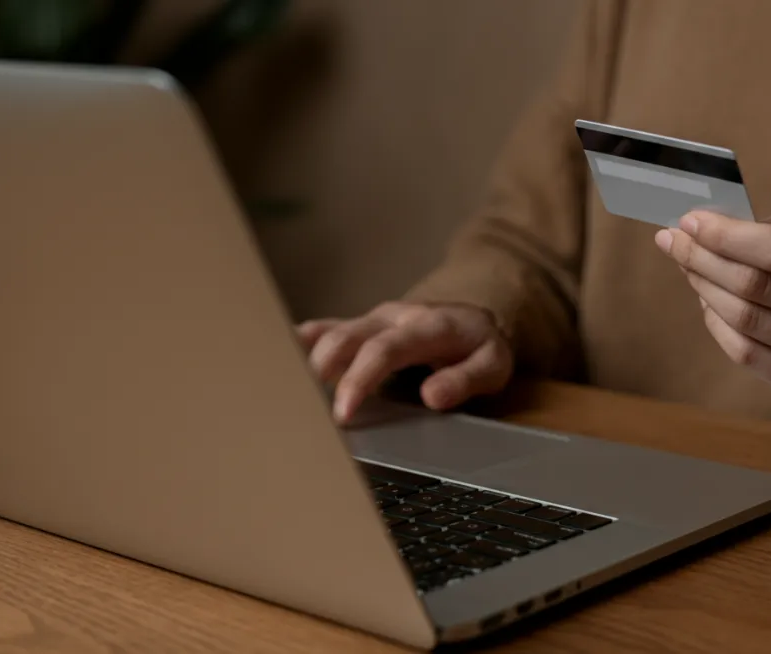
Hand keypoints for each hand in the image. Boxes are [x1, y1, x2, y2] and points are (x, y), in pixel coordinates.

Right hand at [296, 302, 513, 423]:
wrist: (475, 318)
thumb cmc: (480, 347)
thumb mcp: (493, 366)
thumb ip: (465, 380)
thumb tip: (432, 397)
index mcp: (425, 326)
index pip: (384, 350)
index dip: (359, 380)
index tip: (343, 413)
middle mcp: (393, 317)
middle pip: (348, 337)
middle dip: (324, 373)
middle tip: (308, 411)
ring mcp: (373, 319)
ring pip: (332, 332)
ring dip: (307, 359)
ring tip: (285, 388)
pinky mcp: (361, 324)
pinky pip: (328, 327)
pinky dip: (303, 340)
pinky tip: (277, 353)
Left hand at [655, 210, 770, 407]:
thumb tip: (727, 228)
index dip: (725, 236)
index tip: (690, 222)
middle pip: (754, 286)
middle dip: (702, 258)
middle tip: (672, 241)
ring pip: (745, 321)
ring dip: (704, 289)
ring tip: (688, 267)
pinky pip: (747, 355)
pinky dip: (717, 325)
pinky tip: (707, 303)